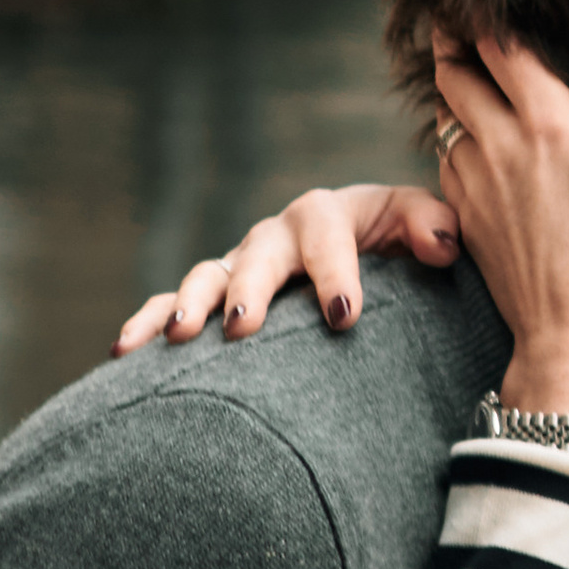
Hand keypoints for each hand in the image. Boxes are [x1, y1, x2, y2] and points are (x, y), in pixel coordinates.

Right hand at [114, 186, 462, 352]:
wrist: (378, 264)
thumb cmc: (407, 253)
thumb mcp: (428, 234)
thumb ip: (438, 229)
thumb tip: (443, 244)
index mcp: (335, 216)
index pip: (330, 232)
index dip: (335, 269)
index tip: (344, 315)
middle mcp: (281, 236)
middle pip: (260, 251)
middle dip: (251, 286)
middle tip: (245, 325)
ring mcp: (242, 265)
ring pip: (209, 275)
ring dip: (191, 301)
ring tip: (182, 335)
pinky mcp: (216, 298)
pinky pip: (171, 305)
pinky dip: (148, 322)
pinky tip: (124, 352)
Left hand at [435, 33, 568, 420]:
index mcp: (549, 126)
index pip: (501, 45)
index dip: (489, 11)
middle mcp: (500, 145)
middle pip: (456, 71)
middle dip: (456, 38)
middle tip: (461, 14)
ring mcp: (474, 181)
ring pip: (444, 112)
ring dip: (452, 85)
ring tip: (466, 65)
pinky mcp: (464, 214)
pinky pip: (444, 154)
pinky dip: (452, 131)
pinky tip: (471, 132)